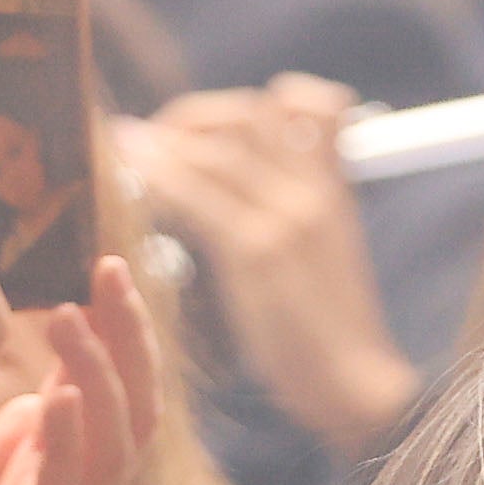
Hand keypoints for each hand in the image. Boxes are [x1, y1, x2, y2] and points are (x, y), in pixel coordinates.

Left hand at [0, 287, 150, 484]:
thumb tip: (25, 407)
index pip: (101, 416)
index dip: (108, 349)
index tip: (97, 281)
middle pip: (124, 419)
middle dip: (123, 343)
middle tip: (111, 268)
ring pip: (106, 454)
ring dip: (98, 377)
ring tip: (81, 309)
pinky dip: (67, 450)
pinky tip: (61, 395)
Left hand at [129, 80, 413, 455]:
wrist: (356, 385)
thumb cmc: (331, 332)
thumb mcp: (326, 254)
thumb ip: (298, 210)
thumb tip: (245, 187)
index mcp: (334, 191)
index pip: (308, 106)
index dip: (257, 99)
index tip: (214, 124)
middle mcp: (313, 193)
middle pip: (251, 115)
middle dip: (195, 116)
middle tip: (156, 137)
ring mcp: (286, 219)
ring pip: (218, 149)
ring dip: (163, 141)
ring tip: (127, 147)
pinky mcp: (256, 251)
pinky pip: (197, 195)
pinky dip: (158, 176)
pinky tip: (132, 178)